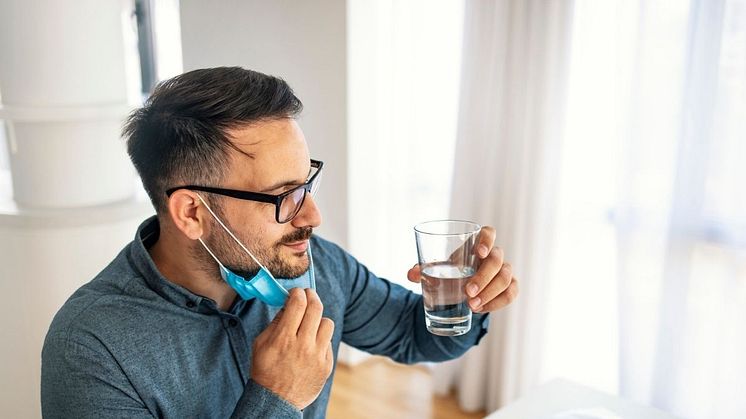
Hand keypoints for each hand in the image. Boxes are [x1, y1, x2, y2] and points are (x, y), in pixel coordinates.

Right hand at [251, 288, 334, 409]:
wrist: (275, 400)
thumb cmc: (265, 370)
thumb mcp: (261, 344)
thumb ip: (275, 322)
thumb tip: (288, 305)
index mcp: (284, 338)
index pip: (298, 303)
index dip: (298, 293)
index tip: (296, 292)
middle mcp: (303, 345)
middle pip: (316, 308)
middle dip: (312, 296)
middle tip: (308, 295)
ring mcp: (318, 356)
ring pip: (327, 323)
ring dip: (319, 318)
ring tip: (311, 322)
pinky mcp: (326, 365)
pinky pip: (329, 342)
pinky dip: (320, 339)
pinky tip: (311, 344)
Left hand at [407, 226, 517, 312]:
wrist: (460, 291)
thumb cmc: (450, 274)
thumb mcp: (437, 271)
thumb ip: (423, 270)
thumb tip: (411, 274)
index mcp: (477, 244)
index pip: (488, 233)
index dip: (487, 240)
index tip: (479, 253)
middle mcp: (494, 255)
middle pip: (497, 259)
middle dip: (483, 277)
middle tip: (467, 292)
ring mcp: (504, 270)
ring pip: (505, 278)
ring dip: (489, 293)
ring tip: (471, 305)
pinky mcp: (509, 286)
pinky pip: (511, 293)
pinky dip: (497, 303)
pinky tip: (481, 309)